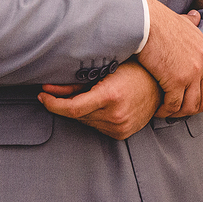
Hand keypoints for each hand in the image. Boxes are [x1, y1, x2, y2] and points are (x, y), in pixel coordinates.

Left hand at [38, 60, 161, 139]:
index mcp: (111, 96)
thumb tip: (48, 88)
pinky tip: (99, 104)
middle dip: (66, 103)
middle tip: (61, 89)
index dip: (53, 104)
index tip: (42, 96)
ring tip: (90, 93)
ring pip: (85, 121)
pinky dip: (92, 116)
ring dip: (80, 110)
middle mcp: (116, 115)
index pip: (73, 107)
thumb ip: (75, 82)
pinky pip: (97, 127)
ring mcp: (121, 127)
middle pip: (77, 114)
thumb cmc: (134, 69)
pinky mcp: (122, 133)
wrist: (160, 84)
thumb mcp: (104, 68)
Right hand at [138, 0, 202, 117]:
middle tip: (181, 109)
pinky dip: (165, 111)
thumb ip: (192, 23)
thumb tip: (196, 17)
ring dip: (178, 113)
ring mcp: (193, 73)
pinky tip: (158, 109)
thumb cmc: (160, 22)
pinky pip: (173, 106)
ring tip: (167, 110)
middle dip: (194, 109)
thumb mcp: (184, 22)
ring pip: (191, 107)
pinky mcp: (176, 80)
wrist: (145, 22)